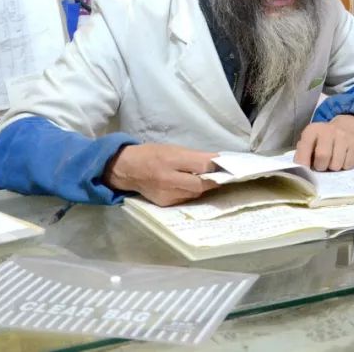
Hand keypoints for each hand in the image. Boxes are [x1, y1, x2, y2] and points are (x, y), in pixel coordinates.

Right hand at [104, 143, 218, 206]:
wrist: (127, 170)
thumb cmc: (152, 154)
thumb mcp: (174, 149)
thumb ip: (196, 156)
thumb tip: (218, 160)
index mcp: (170, 160)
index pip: (201, 166)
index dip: (216, 167)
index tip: (226, 167)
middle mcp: (168, 179)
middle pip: (200, 184)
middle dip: (212, 181)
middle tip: (220, 176)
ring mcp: (166, 194)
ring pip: (195, 194)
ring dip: (203, 187)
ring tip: (206, 180)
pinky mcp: (165, 204)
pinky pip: (186, 199)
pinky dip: (192, 193)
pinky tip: (191, 186)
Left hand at [294, 115, 353, 171]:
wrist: (346, 127)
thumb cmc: (323, 140)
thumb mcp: (310, 141)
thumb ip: (302, 154)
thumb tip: (300, 169)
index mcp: (312, 130)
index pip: (304, 148)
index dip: (303, 163)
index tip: (304, 172)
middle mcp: (328, 130)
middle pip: (322, 156)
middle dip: (321, 166)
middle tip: (321, 166)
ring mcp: (343, 136)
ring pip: (336, 164)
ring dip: (333, 168)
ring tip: (332, 161)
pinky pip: (347, 164)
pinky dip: (344, 166)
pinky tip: (342, 158)